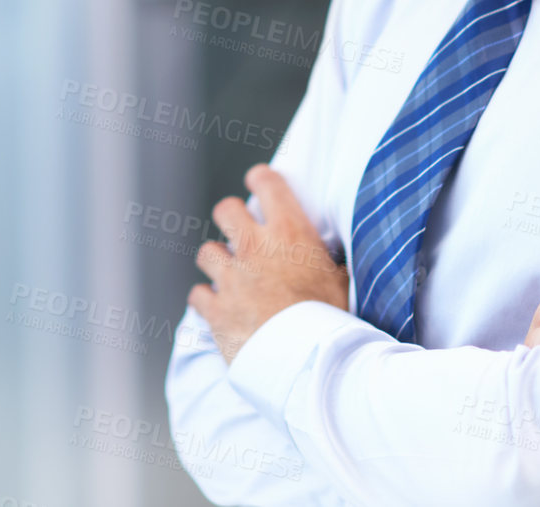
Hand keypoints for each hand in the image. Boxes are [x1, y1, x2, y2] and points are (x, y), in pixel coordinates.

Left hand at [187, 164, 349, 364]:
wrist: (305, 360)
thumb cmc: (329, 320)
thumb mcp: (341, 282)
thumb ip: (331, 263)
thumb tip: (335, 256)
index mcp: (289, 233)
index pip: (267, 183)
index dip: (261, 179)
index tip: (260, 182)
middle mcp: (255, 248)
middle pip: (226, 210)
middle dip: (232, 218)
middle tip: (242, 233)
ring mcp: (231, 277)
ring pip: (207, 251)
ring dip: (217, 261)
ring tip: (231, 274)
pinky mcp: (216, 308)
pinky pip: (198, 294)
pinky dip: (206, 300)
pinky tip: (219, 306)